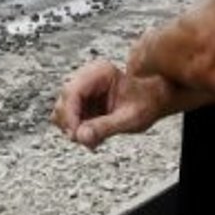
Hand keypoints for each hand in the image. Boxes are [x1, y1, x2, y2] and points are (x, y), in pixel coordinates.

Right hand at [52, 59, 173, 147]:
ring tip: (94, 139)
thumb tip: (80, 137)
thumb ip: (105, 127)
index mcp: (100, 72)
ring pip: (62, 109)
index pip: (72, 92)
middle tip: (86, 142)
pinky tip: (93, 135)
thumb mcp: (129, 119)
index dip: (69, 115)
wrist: (152, 101)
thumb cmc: (146, 104)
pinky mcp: (80, 99)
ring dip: (73, 127)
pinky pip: (68, 116)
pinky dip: (77, 128)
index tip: (75, 136)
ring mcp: (82, 87)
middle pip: (63, 100)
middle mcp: (87, 76)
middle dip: (71, 123)